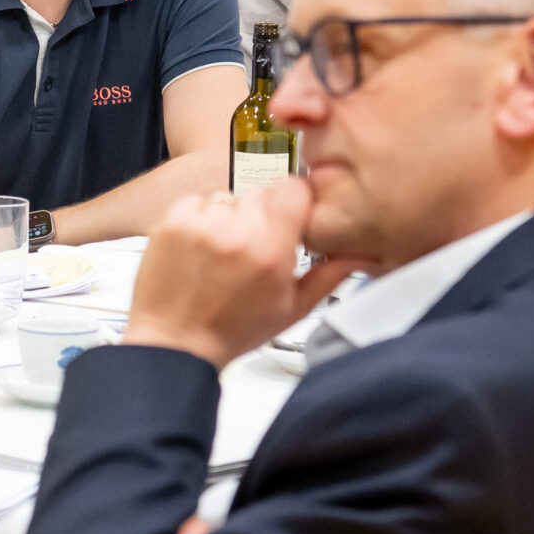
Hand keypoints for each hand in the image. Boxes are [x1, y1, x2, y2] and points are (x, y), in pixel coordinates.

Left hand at [120, 179, 370, 369]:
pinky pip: (199, 200)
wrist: (175, 344)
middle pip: (263, 192)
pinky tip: (203, 247)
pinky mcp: (172, 222)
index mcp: (270, 252)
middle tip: (255, 245)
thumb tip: (360, 253)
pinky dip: (203, 217)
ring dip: (232, 216)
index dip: (296, 200)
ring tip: (225, 251)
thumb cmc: (231, 331)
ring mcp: (201, 225)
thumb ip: (329, 275)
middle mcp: (236, 233)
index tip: (292, 215)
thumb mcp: (291, 309)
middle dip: (264, 214)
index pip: (294, 189)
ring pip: (230, 196)